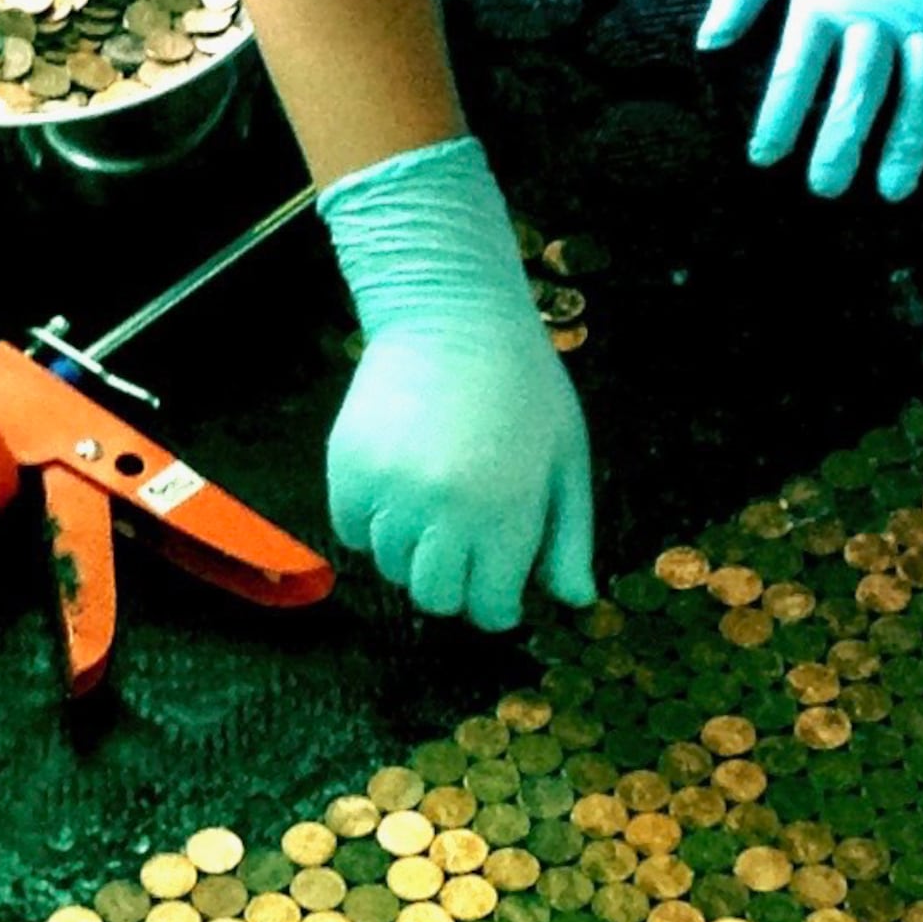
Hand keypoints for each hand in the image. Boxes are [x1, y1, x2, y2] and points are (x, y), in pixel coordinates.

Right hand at [313, 139, 596, 631]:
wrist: (451, 313)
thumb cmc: (524, 384)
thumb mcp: (566, 459)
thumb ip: (571, 537)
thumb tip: (575, 600)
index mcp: (506, 513)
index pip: (491, 609)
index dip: (499, 601)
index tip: (501, 580)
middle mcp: (442, 511)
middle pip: (436, 598)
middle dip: (456, 583)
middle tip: (467, 543)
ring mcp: (388, 491)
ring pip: (390, 566)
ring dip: (412, 550)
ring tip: (433, 501)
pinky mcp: (347, 468)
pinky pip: (351, 531)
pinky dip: (371, 522)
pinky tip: (398, 484)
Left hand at [696, 0, 922, 202]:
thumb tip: (706, 46)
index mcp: (826, 0)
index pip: (796, 72)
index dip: (779, 119)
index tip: (764, 158)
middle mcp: (879, 17)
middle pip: (859, 92)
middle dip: (840, 145)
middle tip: (824, 188)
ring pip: (922, 95)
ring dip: (907, 146)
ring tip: (892, 190)